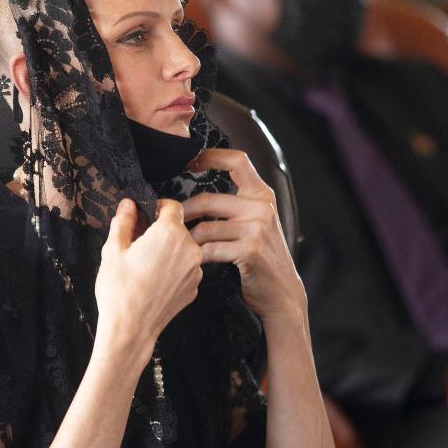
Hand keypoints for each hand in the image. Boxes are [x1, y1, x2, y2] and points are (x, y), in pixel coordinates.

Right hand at [94, 198, 202, 369]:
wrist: (130, 330)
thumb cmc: (119, 289)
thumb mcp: (112, 250)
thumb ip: (123, 221)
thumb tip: (128, 205)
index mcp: (170, 233)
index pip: (172, 206)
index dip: (156, 208)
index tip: (143, 217)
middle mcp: (189, 249)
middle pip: (177, 228)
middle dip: (159, 232)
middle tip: (136, 245)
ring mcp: (194, 271)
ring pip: (181, 249)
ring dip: (166, 251)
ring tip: (143, 266)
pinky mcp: (193, 288)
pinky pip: (184, 269)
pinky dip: (171, 270)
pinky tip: (152, 281)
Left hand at [181, 149, 305, 320]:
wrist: (281, 291)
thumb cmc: (260, 257)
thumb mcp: (255, 222)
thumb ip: (235, 205)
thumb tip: (196, 197)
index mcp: (261, 194)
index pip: (237, 160)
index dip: (211, 156)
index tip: (190, 161)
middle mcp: (261, 207)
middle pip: (207, 199)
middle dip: (182, 212)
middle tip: (166, 220)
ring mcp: (257, 228)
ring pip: (204, 227)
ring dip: (187, 239)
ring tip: (180, 246)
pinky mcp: (249, 250)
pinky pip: (209, 249)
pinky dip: (197, 256)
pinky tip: (195, 261)